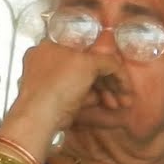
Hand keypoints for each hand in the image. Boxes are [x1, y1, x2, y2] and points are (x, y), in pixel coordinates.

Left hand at [3, 39, 122, 140]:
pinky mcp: (51, 100)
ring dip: (103, 92)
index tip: (119, 73)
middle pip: (86, 66)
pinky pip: (75, 96)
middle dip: (108, 81)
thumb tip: (115, 65)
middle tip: (123, 94)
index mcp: (51, 44)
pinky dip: (90, 99)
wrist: (39, 118)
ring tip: (115, 105)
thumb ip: (106, 61)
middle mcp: (47, 61)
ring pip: (82, 82)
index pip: (85, 47)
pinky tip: (102, 106)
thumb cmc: (59, 85)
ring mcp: (48, 81)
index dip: (105, 59)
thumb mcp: (88, 64)